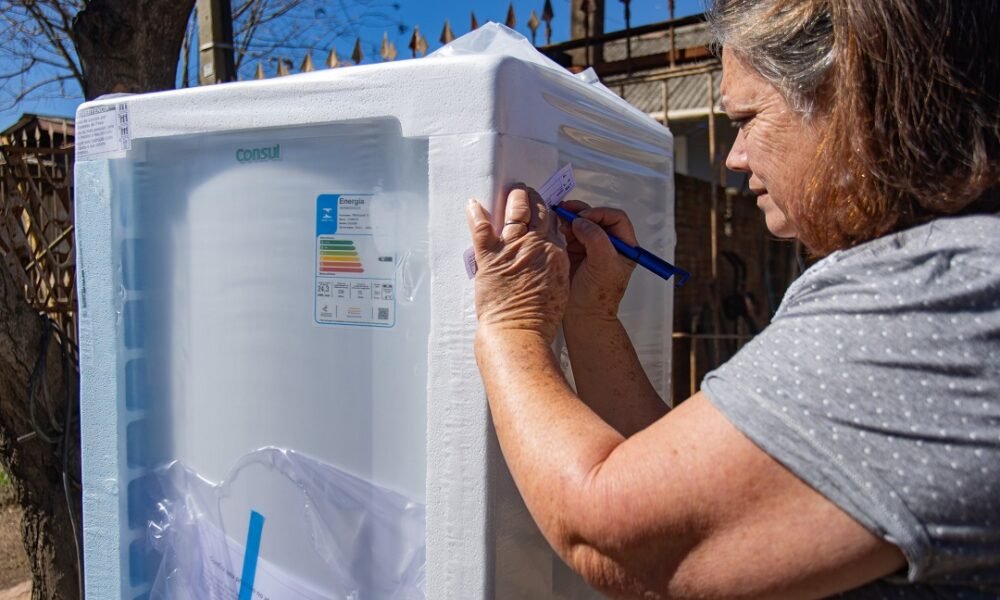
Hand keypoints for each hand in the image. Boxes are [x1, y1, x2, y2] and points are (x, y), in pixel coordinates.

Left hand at [466, 186, 569, 342]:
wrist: (519, 330)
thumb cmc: (540, 318)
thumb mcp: (560, 287)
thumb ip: (555, 267)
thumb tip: (549, 258)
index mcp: (555, 254)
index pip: (553, 223)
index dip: (547, 212)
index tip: (543, 208)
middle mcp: (536, 245)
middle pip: (537, 212)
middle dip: (533, 199)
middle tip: (527, 192)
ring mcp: (512, 249)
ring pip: (514, 213)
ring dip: (514, 199)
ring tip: (512, 192)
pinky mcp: (490, 257)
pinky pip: (481, 229)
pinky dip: (475, 214)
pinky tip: (472, 204)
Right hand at [559, 200, 637, 319]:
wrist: (583, 316)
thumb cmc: (598, 297)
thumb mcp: (603, 265)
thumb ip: (596, 239)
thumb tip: (582, 221)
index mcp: (624, 247)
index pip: (616, 218)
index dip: (600, 214)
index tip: (584, 218)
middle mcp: (609, 245)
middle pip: (597, 218)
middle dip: (582, 213)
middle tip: (567, 210)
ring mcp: (591, 248)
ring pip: (582, 224)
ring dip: (570, 219)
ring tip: (559, 219)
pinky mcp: (576, 252)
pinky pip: (570, 234)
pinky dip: (563, 229)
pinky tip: (557, 230)